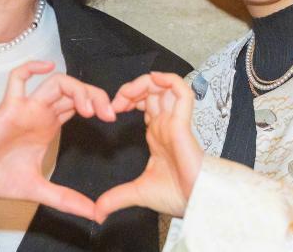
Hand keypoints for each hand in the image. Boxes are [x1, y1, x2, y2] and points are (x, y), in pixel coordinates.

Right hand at [0, 60, 114, 219]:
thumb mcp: (39, 191)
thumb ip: (66, 199)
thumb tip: (95, 213)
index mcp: (49, 125)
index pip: (80, 104)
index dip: (98, 105)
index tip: (113, 119)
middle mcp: (40, 112)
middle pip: (73, 91)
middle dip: (94, 96)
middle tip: (109, 113)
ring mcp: (25, 108)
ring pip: (54, 83)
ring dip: (75, 89)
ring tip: (88, 108)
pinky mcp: (7, 108)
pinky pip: (17, 79)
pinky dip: (31, 68)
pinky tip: (46, 67)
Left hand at [94, 72, 203, 222]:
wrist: (195, 202)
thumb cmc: (177, 195)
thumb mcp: (137, 193)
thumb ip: (116, 198)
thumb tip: (97, 213)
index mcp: (158, 133)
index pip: (144, 104)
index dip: (127, 100)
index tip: (111, 110)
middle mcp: (166, 123)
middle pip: (152, 91)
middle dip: (132, 89)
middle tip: (116, 100)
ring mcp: (175, 120)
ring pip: (165, 86)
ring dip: (145, 82)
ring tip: (128, 93)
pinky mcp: (183, 122)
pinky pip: (182, 92)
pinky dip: (169, 80)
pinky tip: (153, 79)